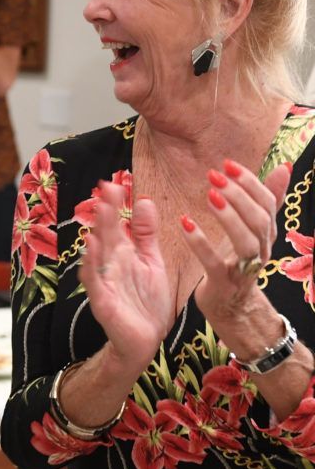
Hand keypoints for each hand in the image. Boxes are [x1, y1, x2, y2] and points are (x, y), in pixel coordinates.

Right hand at [79, 181, 174, 367]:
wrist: (145, 341)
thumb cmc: (146, 303)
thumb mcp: (151, 262)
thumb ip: (146, 235)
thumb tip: (145, 201)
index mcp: (123, 254)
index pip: (118, 224)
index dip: (116, 205)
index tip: (115, 183)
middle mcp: (110, 264)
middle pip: (107, 234)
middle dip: (106, 212)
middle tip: (106, 188)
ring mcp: (104, 282)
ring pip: (98, 254)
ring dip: (98, 232)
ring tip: (100, 212)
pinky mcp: (103, 301)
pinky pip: (95, 281)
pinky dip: (91, 264)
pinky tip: (91, 248)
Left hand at [181, 160, 290, 334]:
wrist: (231, 304)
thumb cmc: (238, 260)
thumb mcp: (253, 229)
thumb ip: (267, 200)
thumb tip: (283, 167)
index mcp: (266, 234)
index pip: (267, 204)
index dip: (250, 182)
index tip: (228, 163)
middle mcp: (261, 250)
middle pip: (259, 220)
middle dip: (239, 195)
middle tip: (215, 175)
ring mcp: (244, 268)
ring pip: (246, 242)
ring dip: (228, 216)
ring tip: (209, 195)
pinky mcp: (223, 283)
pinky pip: (214, 262)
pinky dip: (200, 243)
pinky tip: (185, 223)